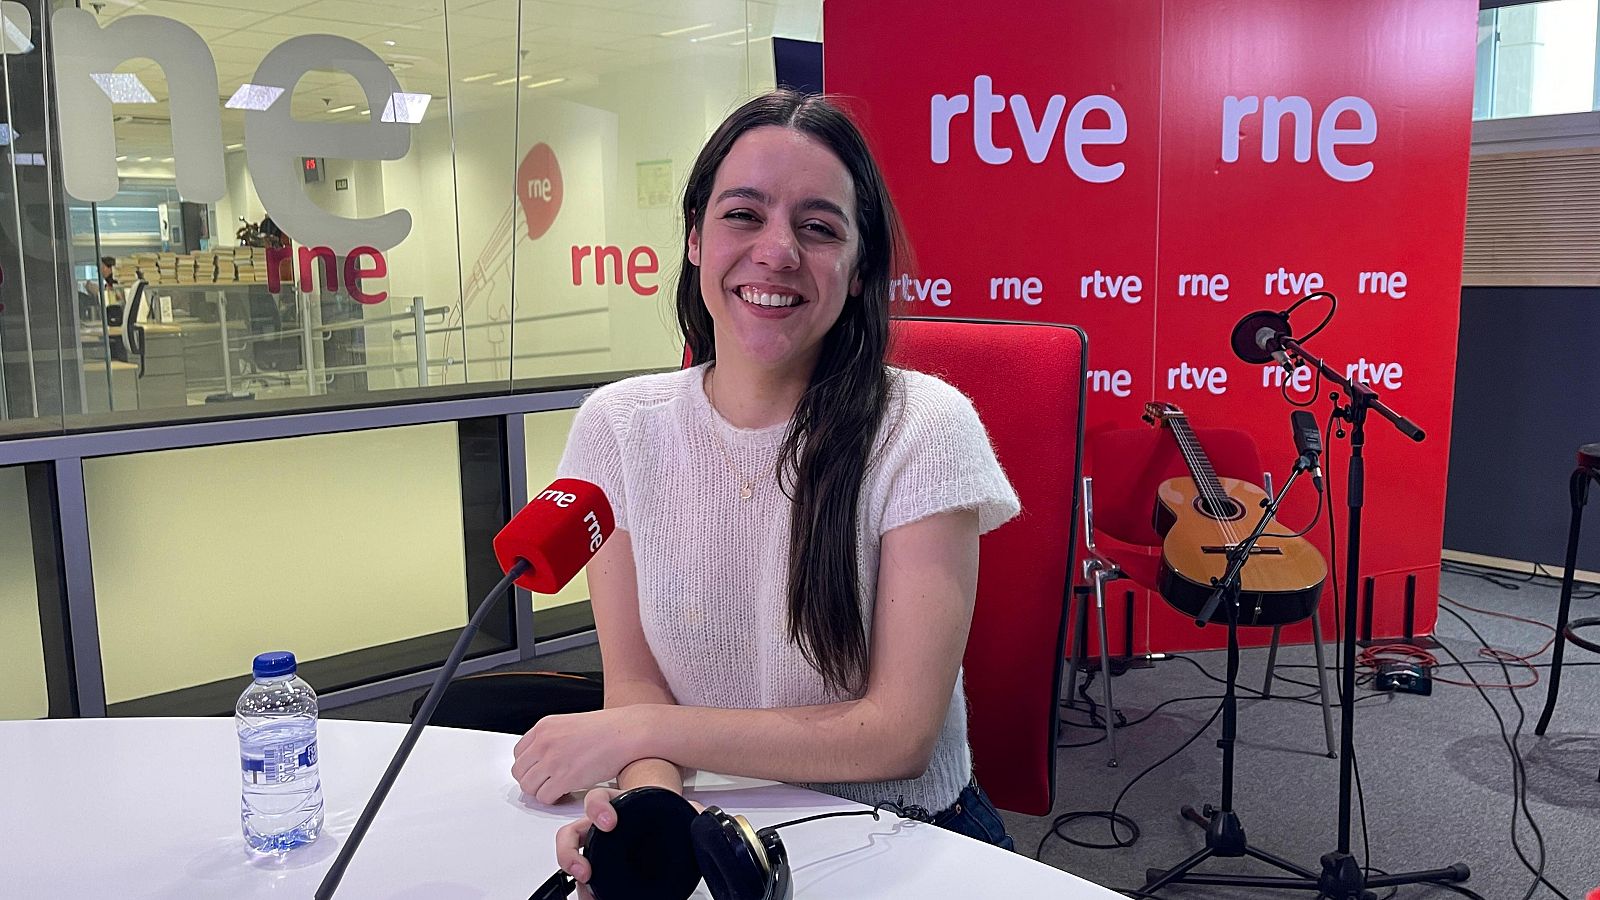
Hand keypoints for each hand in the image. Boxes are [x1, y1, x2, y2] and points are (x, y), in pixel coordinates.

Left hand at [512, 708, 646, 803]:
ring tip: (559, 789)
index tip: (539, 772)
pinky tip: (566, 793)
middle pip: (520, 772)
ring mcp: (553, 760)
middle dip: (533, 781)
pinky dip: (554, 799)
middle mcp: (544, 742)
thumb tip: (542, 759)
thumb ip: (552, 739)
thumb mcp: (570, 725)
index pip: (519, 754)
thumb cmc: (608, 729)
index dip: (530, 767)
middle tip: (548, 784)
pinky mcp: (565, 778)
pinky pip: (544, 797)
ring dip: (542, 792)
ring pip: (529, 787)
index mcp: (544, 727)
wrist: (628, 732)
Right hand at [555, 787, 704, 895]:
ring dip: (572, 871)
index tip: (609, 822)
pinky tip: (592, 896)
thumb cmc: (662, 817)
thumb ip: (689, 811)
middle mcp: (600, 825)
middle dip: (569, 850)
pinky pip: (585, 879)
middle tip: (584, 868)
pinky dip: (584, 889)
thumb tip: (701, 814)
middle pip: (571, 832)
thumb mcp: (675, 811)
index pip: (597, 799)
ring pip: (573, 856)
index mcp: (617, 804)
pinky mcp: (600, 868)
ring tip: (584, 885)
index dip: (597, 808)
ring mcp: (598, 847)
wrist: (664, 831)